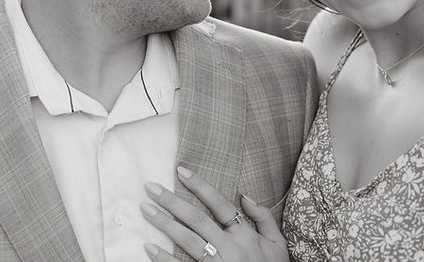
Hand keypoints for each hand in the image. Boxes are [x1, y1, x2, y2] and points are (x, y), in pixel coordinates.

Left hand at [141, 166, 288, 261]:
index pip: (219, 204)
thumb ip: (263, 217)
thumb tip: (244, 195)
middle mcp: (230, 247)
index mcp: (245, 235)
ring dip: (164, 223)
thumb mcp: (278, 243)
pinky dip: (164, 258)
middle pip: (197, 219)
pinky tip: (149, 247)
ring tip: (146, 209)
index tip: (180, 171)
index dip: (200, 186)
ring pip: (187, 240)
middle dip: (172, 202)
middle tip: (151, 187)